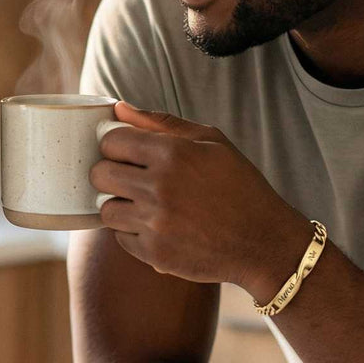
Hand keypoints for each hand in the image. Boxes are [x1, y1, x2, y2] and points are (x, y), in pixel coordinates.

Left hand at [90, 101, 310, 291]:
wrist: (263, 242)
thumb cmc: (239, 186)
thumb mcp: (211, 142)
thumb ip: (161, 123)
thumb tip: (119, 108)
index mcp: (172, 153)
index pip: (111, 141)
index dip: (115, 145)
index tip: (126, 153)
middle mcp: (159, 187)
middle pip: (100, 175)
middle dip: (110, 174)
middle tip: (130, 179)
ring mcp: (155, 223)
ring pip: (106, 209)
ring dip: (120, 205)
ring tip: (144, 205)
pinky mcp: (154, 253)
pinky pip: (120, 238)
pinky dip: (133, 233)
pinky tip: (157, 227)